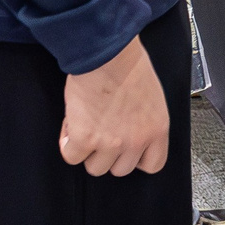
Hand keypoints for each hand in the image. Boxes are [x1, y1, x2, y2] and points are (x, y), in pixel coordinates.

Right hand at [58, 33, 170, 175]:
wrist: (107, 54)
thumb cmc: (128, 64)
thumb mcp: (151, 96)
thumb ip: (144, 121)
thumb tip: (130, 130)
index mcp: (157, 129)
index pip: (153, 164)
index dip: (137, 158)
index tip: (127, 149)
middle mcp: (136, 141)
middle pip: (120, 170)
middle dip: (109, 154)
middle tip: (101, 131)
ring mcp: (110, 143)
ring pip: (95, 167)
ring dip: (88, 150)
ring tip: (86, 125)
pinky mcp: (85, 139)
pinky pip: (71, 156)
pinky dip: (67, 143)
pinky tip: (71, 125)